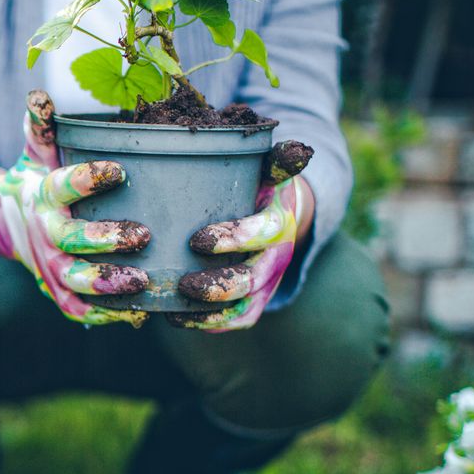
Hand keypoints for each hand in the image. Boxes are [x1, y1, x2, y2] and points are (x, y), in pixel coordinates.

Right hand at [0, 90, 150, 326]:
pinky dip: (105, 314)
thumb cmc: (36, 180)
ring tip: (143, 280)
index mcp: (44, 196)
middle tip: (142, 234)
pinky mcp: (58, 290)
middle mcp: (45, 234)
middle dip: (105, 240)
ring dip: (108, 283)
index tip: (120, 170)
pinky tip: (137, 313)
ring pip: (76, 280)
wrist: (4, 222)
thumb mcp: (37, 151)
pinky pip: (79, 308)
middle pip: (71, 241)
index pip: (64, 186)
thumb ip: (43, 125)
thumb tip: (40, 94)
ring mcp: (50, 266)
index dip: (89, 179)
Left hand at [166, 140, 314, 331]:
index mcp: (279, 221)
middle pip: (253, 280)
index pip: (263, 233)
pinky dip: (209, 324)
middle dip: (219, 285)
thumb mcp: (268, 169)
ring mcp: (266, 282)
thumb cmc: (260, 186)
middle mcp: (276, 256)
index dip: (234, 239)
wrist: (280, 212)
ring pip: (245, 307)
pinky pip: (237, 320)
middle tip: (184, 284)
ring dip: (212, 312)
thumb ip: (276, 160)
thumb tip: (298, 149)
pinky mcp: (255, 300)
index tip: (197, 240)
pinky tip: (176, 319)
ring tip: (177, 306)